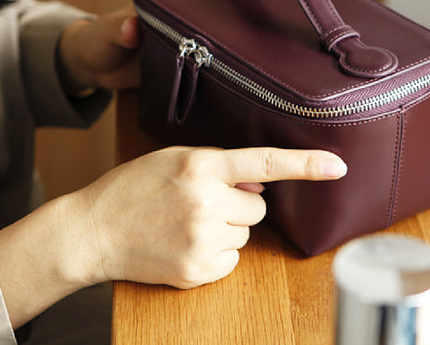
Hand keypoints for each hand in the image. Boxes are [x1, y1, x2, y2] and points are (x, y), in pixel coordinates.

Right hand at [0, 148, 344, 326]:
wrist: (92, 231)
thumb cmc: (132, 187)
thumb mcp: (174, 159)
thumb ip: (219, 166)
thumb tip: (258, 182)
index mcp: (200, 166)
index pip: (264, 162)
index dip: (304, 163)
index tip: (337, 166)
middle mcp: (205, 202)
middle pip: (258, 208)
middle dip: (240, 204)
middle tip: (205, 201)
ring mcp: (201, 240)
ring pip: (244, 235)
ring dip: (227, 228)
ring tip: (189, 222)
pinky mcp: (196, 271)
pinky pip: (231, 260)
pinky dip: (217, 252)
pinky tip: (186, 242)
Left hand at [57, 0, 279, 93]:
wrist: (97, 71)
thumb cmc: (98, 43)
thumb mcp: (103, 36)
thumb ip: (114, 30)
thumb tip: (130, 28)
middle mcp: (190, 14)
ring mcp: (196, 38)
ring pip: (232, 29)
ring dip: (256, 30)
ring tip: (289, 35)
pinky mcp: (196, 64)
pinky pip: (224, 61)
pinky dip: (243, 62)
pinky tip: (263, 68)